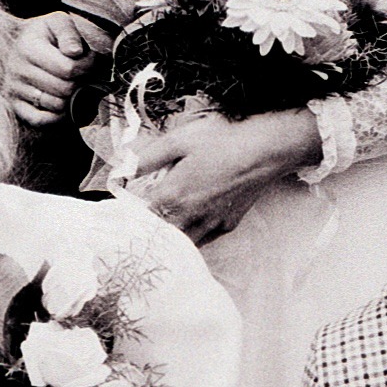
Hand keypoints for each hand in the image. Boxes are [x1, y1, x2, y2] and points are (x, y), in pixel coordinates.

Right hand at [7, 12, 111, 126]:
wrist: (21, 44)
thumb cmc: (46, 35)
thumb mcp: (57, 22)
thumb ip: (68, 33)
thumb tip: (75, 52)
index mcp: (28, 47)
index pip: (69, 68)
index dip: (89, 66)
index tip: (94, 61)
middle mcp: (17, 70)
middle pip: (65, 89)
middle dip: (83, 83)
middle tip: (88, 76)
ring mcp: (14, 90)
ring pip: (57, 106)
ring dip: (73, 99)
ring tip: (77, 87)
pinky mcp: (16, 106)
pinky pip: (41, 120)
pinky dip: (58, 116)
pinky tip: (65, 103)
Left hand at [135, 109, 320, 244]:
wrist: (265, 150)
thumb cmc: (221, 141)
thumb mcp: (178, 141)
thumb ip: (146, 158)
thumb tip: (121, 170)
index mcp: (172, 197)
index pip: (140, 220)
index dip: (130, 218)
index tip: (125, 213)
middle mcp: (189, 218)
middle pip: (159, 239)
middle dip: (149, 233)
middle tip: (142, 224)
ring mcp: (210, 225)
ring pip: (181, 245)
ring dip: (170, 239)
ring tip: (164, 227)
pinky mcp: (226, 227)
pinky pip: (202, 239)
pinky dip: (191, 235)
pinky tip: (189, 223)